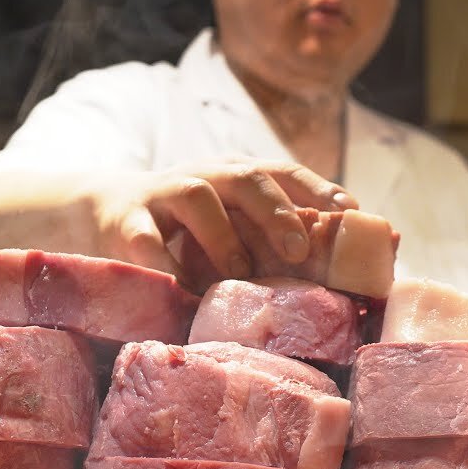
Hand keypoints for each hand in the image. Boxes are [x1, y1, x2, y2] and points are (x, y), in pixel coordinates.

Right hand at [98, 159, 356, 278]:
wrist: (100, 215)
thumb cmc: (186, 233)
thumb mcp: (234, 227)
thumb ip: (282, 239)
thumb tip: (367, 256)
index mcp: (236, 177)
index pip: (283, 172)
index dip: (319, 189)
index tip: (350, 214)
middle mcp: (204, 177)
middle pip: (247, 178)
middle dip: (277, 211)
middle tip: (298, 249)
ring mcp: (163, 195)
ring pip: (199, 198)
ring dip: (224, 238)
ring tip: (239, 275)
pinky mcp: (125, 223)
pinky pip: (146, 242)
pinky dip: (167, 268)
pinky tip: (184, 296)